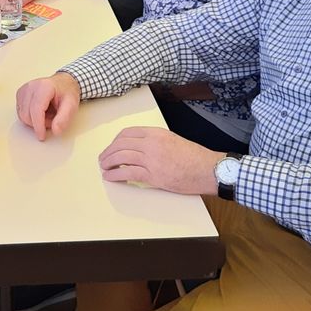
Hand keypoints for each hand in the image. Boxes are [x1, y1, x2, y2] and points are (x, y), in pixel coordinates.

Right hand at [16, 72, 80, 140]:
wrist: (63, 83)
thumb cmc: (67, 93)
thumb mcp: (71, 106)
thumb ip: (64, 119)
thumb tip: (55, 131)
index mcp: (44, 87)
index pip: (36, 110)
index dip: (38, 126)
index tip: (42, 136)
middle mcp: (31, 86)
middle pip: (27, 114)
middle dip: (39, 123)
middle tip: (52, 119)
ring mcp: (24, 90)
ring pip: (22, 115)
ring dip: (34, 121)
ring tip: (47, 114)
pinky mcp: (20, 94)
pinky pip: (20, 113)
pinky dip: (30, 117)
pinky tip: (40, 112)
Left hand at [98, 126, 221, 194]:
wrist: (207, 169)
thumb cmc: (194, 157)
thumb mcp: (172, 140)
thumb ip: (155, 141)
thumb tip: (139, 147)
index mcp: (156, 133)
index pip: (127, 133)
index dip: (115, 141)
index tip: (112, 147)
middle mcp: (151, 144)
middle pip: (120, 145)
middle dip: (108, 152)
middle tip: (103, 158)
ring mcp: (151, 159)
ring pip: (121, 157)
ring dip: (108, 162)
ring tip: (104, 167)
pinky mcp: (153, 175)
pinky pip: (128, 173)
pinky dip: (115, 175)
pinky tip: (110, 177)